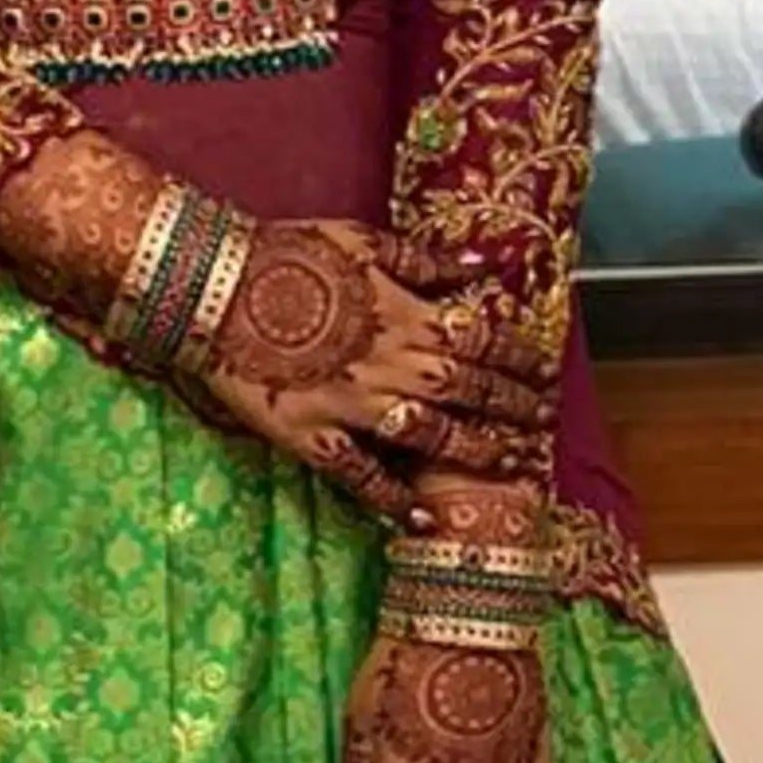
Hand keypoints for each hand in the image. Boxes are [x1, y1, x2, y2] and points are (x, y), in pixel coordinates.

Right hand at [189, 221, 551, 513]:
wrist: (215, 287)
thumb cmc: (287, 255)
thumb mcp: (363, 241)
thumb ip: (426, 261)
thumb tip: (481, 264)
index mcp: (411, 316)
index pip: (488, 342)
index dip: (524, 359)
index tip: (547, 371)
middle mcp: (396, 368)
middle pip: (474, 395)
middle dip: (516, 409)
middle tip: (544, 424)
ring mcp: (358, 409)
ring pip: (436, 440)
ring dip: (480, 454)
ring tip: (512, 464)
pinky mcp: (316, 438)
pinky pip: (365, 479)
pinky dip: (397, 504)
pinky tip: (424, 521)